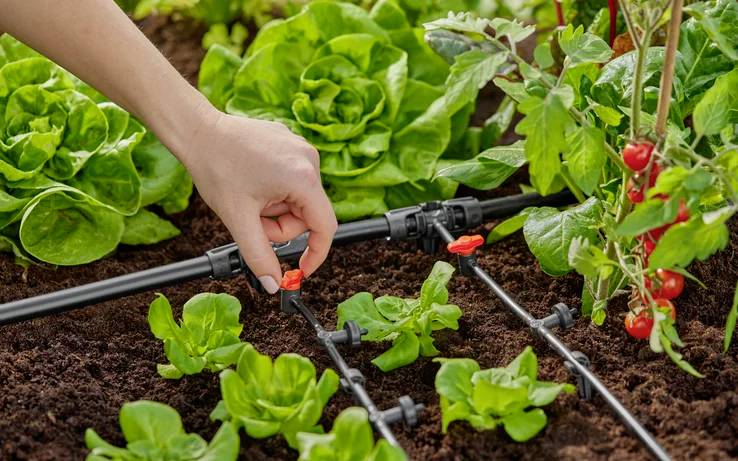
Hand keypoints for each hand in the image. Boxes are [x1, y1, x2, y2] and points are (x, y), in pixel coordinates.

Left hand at [179, 106, 336, 293]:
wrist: (198, 131)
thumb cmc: (216, 167)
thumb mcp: (238, 219)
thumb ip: (259, 256)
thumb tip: (273, 284)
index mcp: (303, 178)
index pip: (325, 227)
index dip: (315, 254)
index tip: (301, 269)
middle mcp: (309, 160)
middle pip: (307, 215)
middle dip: (279, 225)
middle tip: (252, 218)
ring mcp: (301, 149)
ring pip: (298, 199)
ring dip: (275, 208)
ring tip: (249, 197)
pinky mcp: (291, 144)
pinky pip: (292, 181)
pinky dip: (274, 191)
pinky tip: (252, 181)